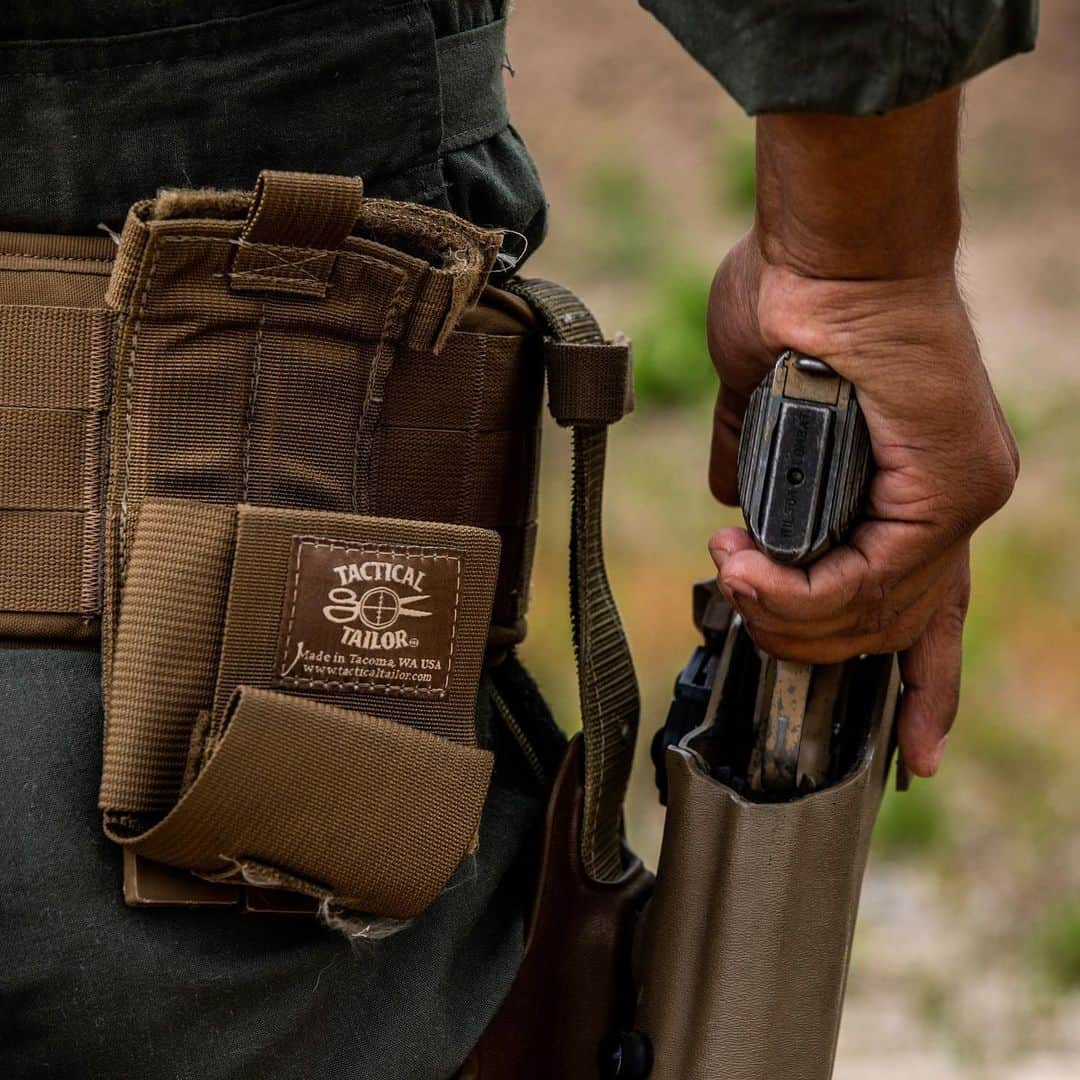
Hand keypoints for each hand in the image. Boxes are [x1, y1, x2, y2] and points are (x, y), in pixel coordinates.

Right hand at [706, 94, 1018, 777]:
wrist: (823, 245)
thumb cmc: (789, 307)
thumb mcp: (763, 413)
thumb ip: (759, 473)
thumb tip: (741, 515)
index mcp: (916, 490)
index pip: (932, 613)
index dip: (922, 690)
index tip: (913, 757)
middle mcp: (953, 503)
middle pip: (893, 631)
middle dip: (803, 641)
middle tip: (738, 598)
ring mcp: (959, 496)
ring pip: (878, 616)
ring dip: (788, 613)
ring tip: (733, 576)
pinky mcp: (947, 486)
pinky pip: (874, 582)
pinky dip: (803, 592)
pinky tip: (750, 572)